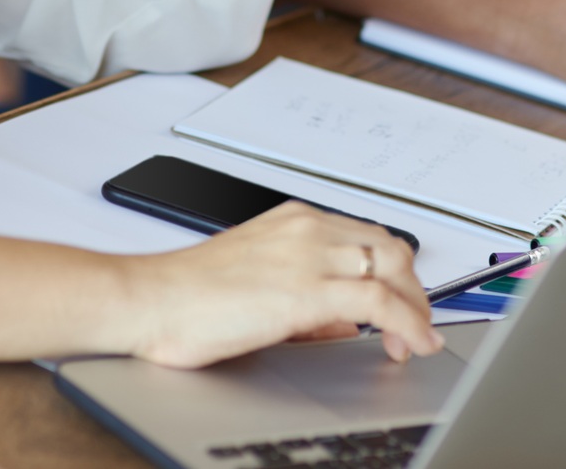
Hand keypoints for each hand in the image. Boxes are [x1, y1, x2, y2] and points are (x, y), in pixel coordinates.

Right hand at [116, 202, 441, 368]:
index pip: (368, 236)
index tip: (403, 302)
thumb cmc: (188, 296)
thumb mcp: (259, 284)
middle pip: (391, 247)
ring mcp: (309, 254)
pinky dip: (408, 323)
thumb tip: (347, 322)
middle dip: (414, 289)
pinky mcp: (307, 289)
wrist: (149, 301)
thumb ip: (308, 300)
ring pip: (394, 266)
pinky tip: (413, 343)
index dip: (396, 273)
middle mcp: (307, 228)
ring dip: (415, 306)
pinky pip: (379, 302)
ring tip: (415, 338)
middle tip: (415, 324)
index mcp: (294, 221)